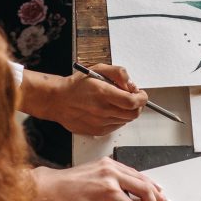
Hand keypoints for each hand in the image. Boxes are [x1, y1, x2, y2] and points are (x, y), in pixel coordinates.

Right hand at [18, 65, 146, 134]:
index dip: (141, 98)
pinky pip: (116, 126)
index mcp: (103, 93)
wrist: (58, 101)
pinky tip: (108, 110)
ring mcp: (100, 123)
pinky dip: (117, 118)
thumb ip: (118, 73)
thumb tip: (131, 84)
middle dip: (137, 105)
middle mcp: (102, 110)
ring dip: (126, 111)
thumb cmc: (76, 85)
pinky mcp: (98, 131)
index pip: (132, 102)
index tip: (140, 94)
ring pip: (126, 120)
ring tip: (116, 102)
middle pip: (133, 114)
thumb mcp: (98, 69)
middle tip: (131, 97)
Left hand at [32, 158, 172, 200]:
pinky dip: (143, 180)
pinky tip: (151, 186)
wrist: (50, 186)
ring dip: (155, 191)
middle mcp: (111, 175)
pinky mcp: (108, 163)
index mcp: (107, 190)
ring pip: (140, 178)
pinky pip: (132, 171)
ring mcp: (110, 166)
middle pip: (144, 190)